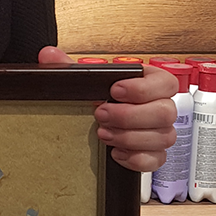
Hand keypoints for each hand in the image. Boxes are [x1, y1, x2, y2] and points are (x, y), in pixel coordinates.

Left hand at [38, 47, 177, 172]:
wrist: (99, 122)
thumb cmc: (101, 98)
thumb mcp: (85, 80)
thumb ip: (68, 66)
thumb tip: (49, 54)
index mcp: (150, 83)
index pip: (166, 83)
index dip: (143, 88)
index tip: (115, 90)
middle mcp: (161, 107)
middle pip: (165, 113)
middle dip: (130, 115)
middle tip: (101, 114)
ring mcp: (160, 132)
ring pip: (163, 137)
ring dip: (129, 137)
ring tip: (103, 133)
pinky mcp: (155, 154)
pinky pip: (156, 160)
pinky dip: (135, 158)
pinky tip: (116, 152)